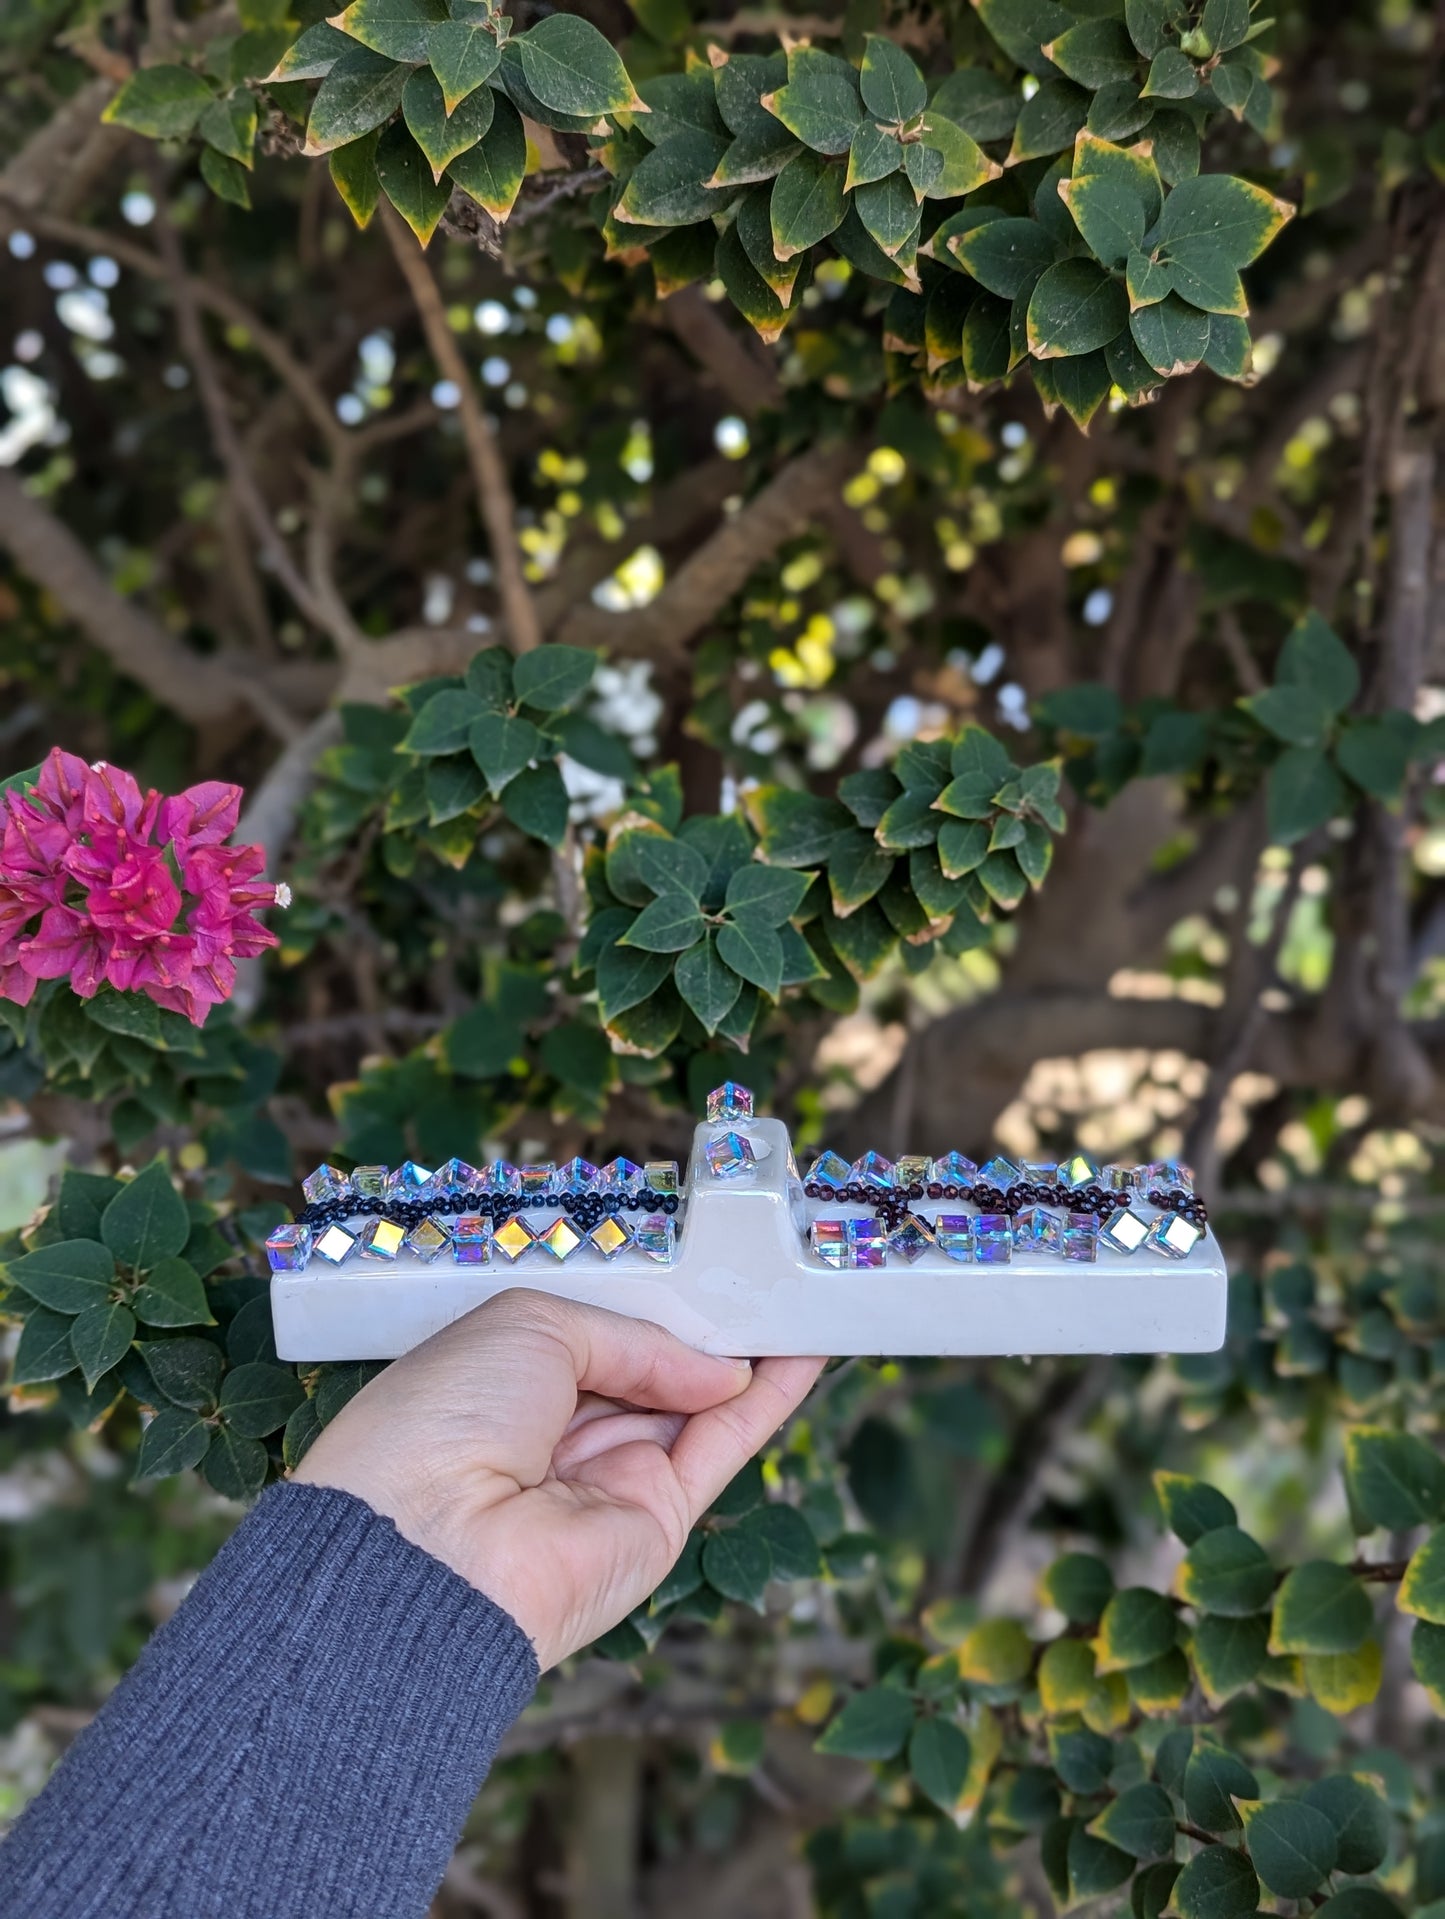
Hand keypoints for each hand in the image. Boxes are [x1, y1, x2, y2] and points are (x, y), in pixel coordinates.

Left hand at [292, 1289, 824, 1669]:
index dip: (647, 1299)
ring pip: (697, 1404)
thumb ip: (634, 1337)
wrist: (428, 1548)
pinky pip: (724, 1448)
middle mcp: (557, 1430)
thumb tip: (713, 1368)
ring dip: (750, 1354)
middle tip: (767, 1267)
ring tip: (805, 1294)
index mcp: (506, 1379)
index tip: (700, 1261)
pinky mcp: (658, 1520)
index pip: (593, 1329)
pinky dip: (769, 1402)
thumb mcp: (533, 1326)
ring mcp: (609, 1477)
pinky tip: (805, 1355)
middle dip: (702, 1321)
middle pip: (649, 1365)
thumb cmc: (442, 1423)